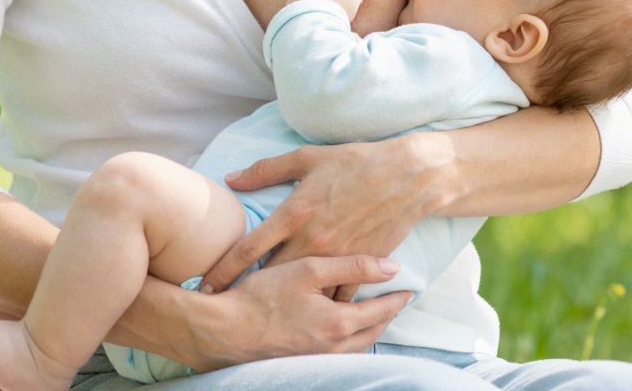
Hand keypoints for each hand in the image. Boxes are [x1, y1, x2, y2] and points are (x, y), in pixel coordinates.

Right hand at [183, 256, 411, 369]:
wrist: (221, 331)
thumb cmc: (262, 296)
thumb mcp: (308, 270)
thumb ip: (353, 266)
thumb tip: (392, 267)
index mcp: (340, 323)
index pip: (382, 311)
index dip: (398, 298)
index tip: (410, 289)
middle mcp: (334, 347)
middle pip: (373, 332)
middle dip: (387, 316)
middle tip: (396, 302)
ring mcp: (317, 360)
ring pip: (357, 347)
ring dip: (369, 331)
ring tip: (374, 315)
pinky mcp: (301, 365)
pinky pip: (338, 355)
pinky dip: (349, 342)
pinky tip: (342, 331)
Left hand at [200, 139, 446, 301]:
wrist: (410, 176)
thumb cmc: (358, 162)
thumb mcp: (309, 158)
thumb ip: (267, 169)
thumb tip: (231, 178)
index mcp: (294, 212)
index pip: (246, 250)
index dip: (221, 272)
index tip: (204, 287)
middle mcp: (312, 239)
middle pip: (268, 277)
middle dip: (250, 290)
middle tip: (232, 301)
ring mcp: (337, 256)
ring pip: (302, 291)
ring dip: (287, 298)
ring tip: (272, 308)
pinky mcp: (360, 264)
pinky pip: (337, 294)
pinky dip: (325, 300)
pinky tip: (316, 304)